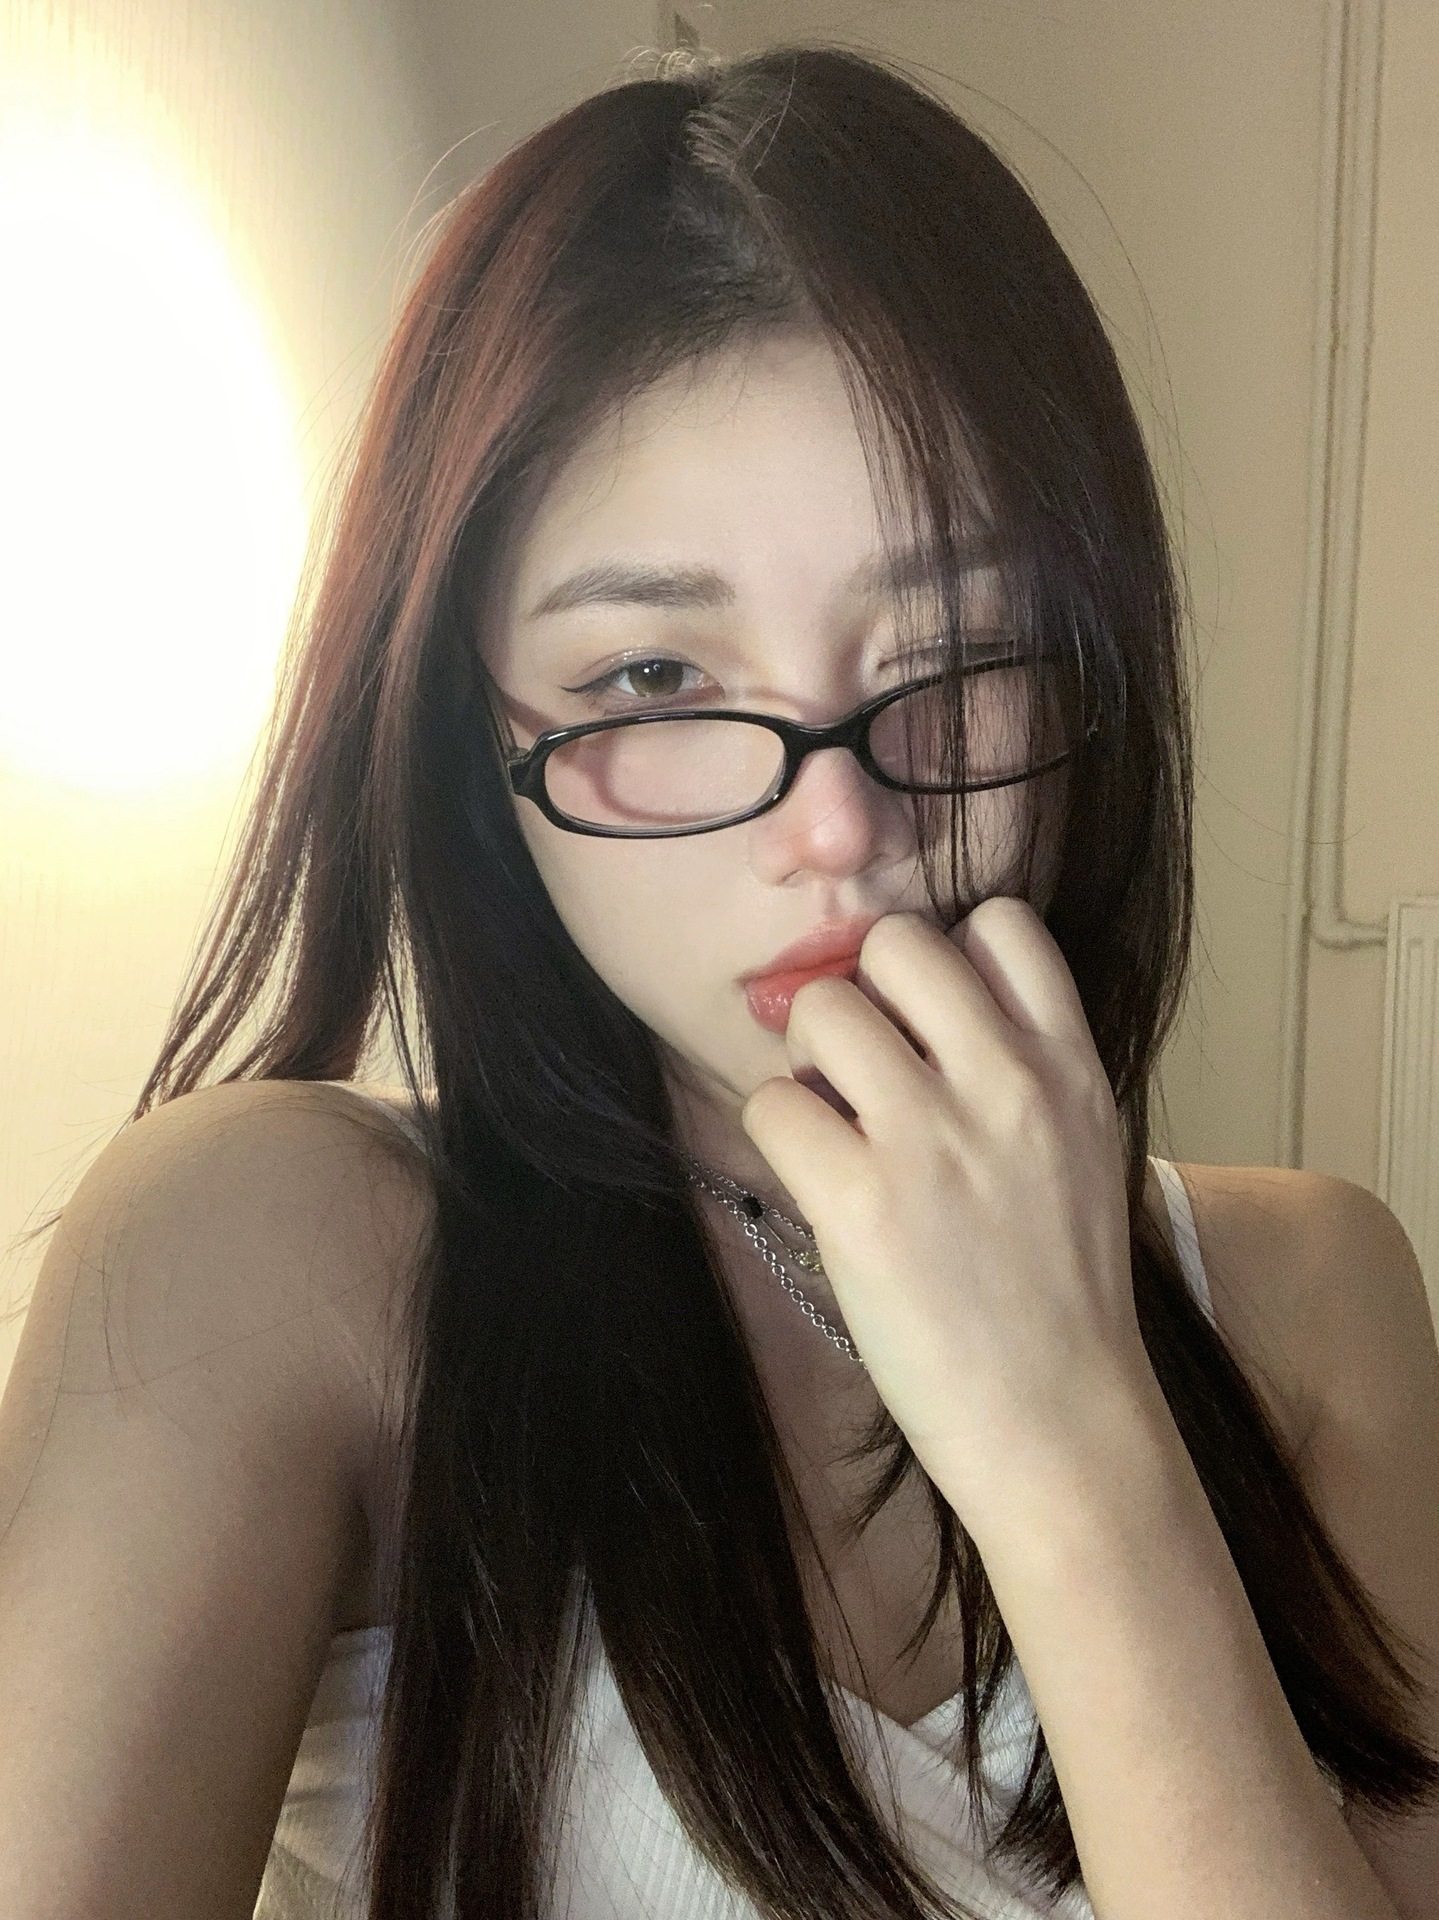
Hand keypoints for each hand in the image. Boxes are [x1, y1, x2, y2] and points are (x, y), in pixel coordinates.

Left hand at [739, 898, 1160, 1533]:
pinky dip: (779, 1131)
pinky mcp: (863, 1202)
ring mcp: (933, 1140)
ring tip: (835, 1123)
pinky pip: (774, 1102)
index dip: (947, 957)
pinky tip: (814, 1177)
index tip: (932, 1021)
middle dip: (864, 993)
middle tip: (864, 1067)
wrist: (1062, 1425)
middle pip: (896, 943)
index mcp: (1070, 1067)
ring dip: (809, 1058)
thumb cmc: (1061, 1293)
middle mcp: (1008, 1084)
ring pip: (823, 1008)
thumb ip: (1024, 1068)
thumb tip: (918, 1006)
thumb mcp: (1083, 1151)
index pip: (999, 923)